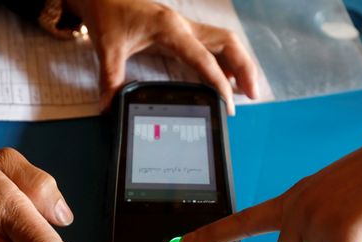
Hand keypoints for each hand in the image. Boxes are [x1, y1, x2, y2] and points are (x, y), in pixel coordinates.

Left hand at [64, 0, 259, 113]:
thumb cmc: (109, 14)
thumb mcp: (108, 47)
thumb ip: (111, 78)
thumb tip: (109, 107)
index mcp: (170, 29)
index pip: (204, 58)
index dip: (218, 82)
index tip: (227, 102)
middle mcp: (184, 26)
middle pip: (228, 43)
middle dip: (244, 68)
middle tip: (253, 94)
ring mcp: (186, 27)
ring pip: (225, 42)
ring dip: (240, 64)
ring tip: (247, 90)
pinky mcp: (183, 32)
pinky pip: (213, 45)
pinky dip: (226, 61)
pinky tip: (227, 78)